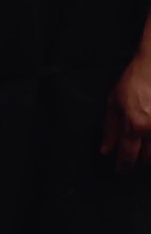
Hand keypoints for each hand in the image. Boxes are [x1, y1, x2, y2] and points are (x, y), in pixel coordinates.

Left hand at [101, 51, 150, 171]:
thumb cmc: (134, 82)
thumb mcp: (113, 103)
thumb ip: (110, 129)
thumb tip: (106, 150)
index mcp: (135, 125)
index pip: (128, 155)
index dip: (123, 166)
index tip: (120, 171)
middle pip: (147, 158)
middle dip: (138, 158)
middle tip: (132, 151)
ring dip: (150, 152)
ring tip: (143, 142)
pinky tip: (149, 137)